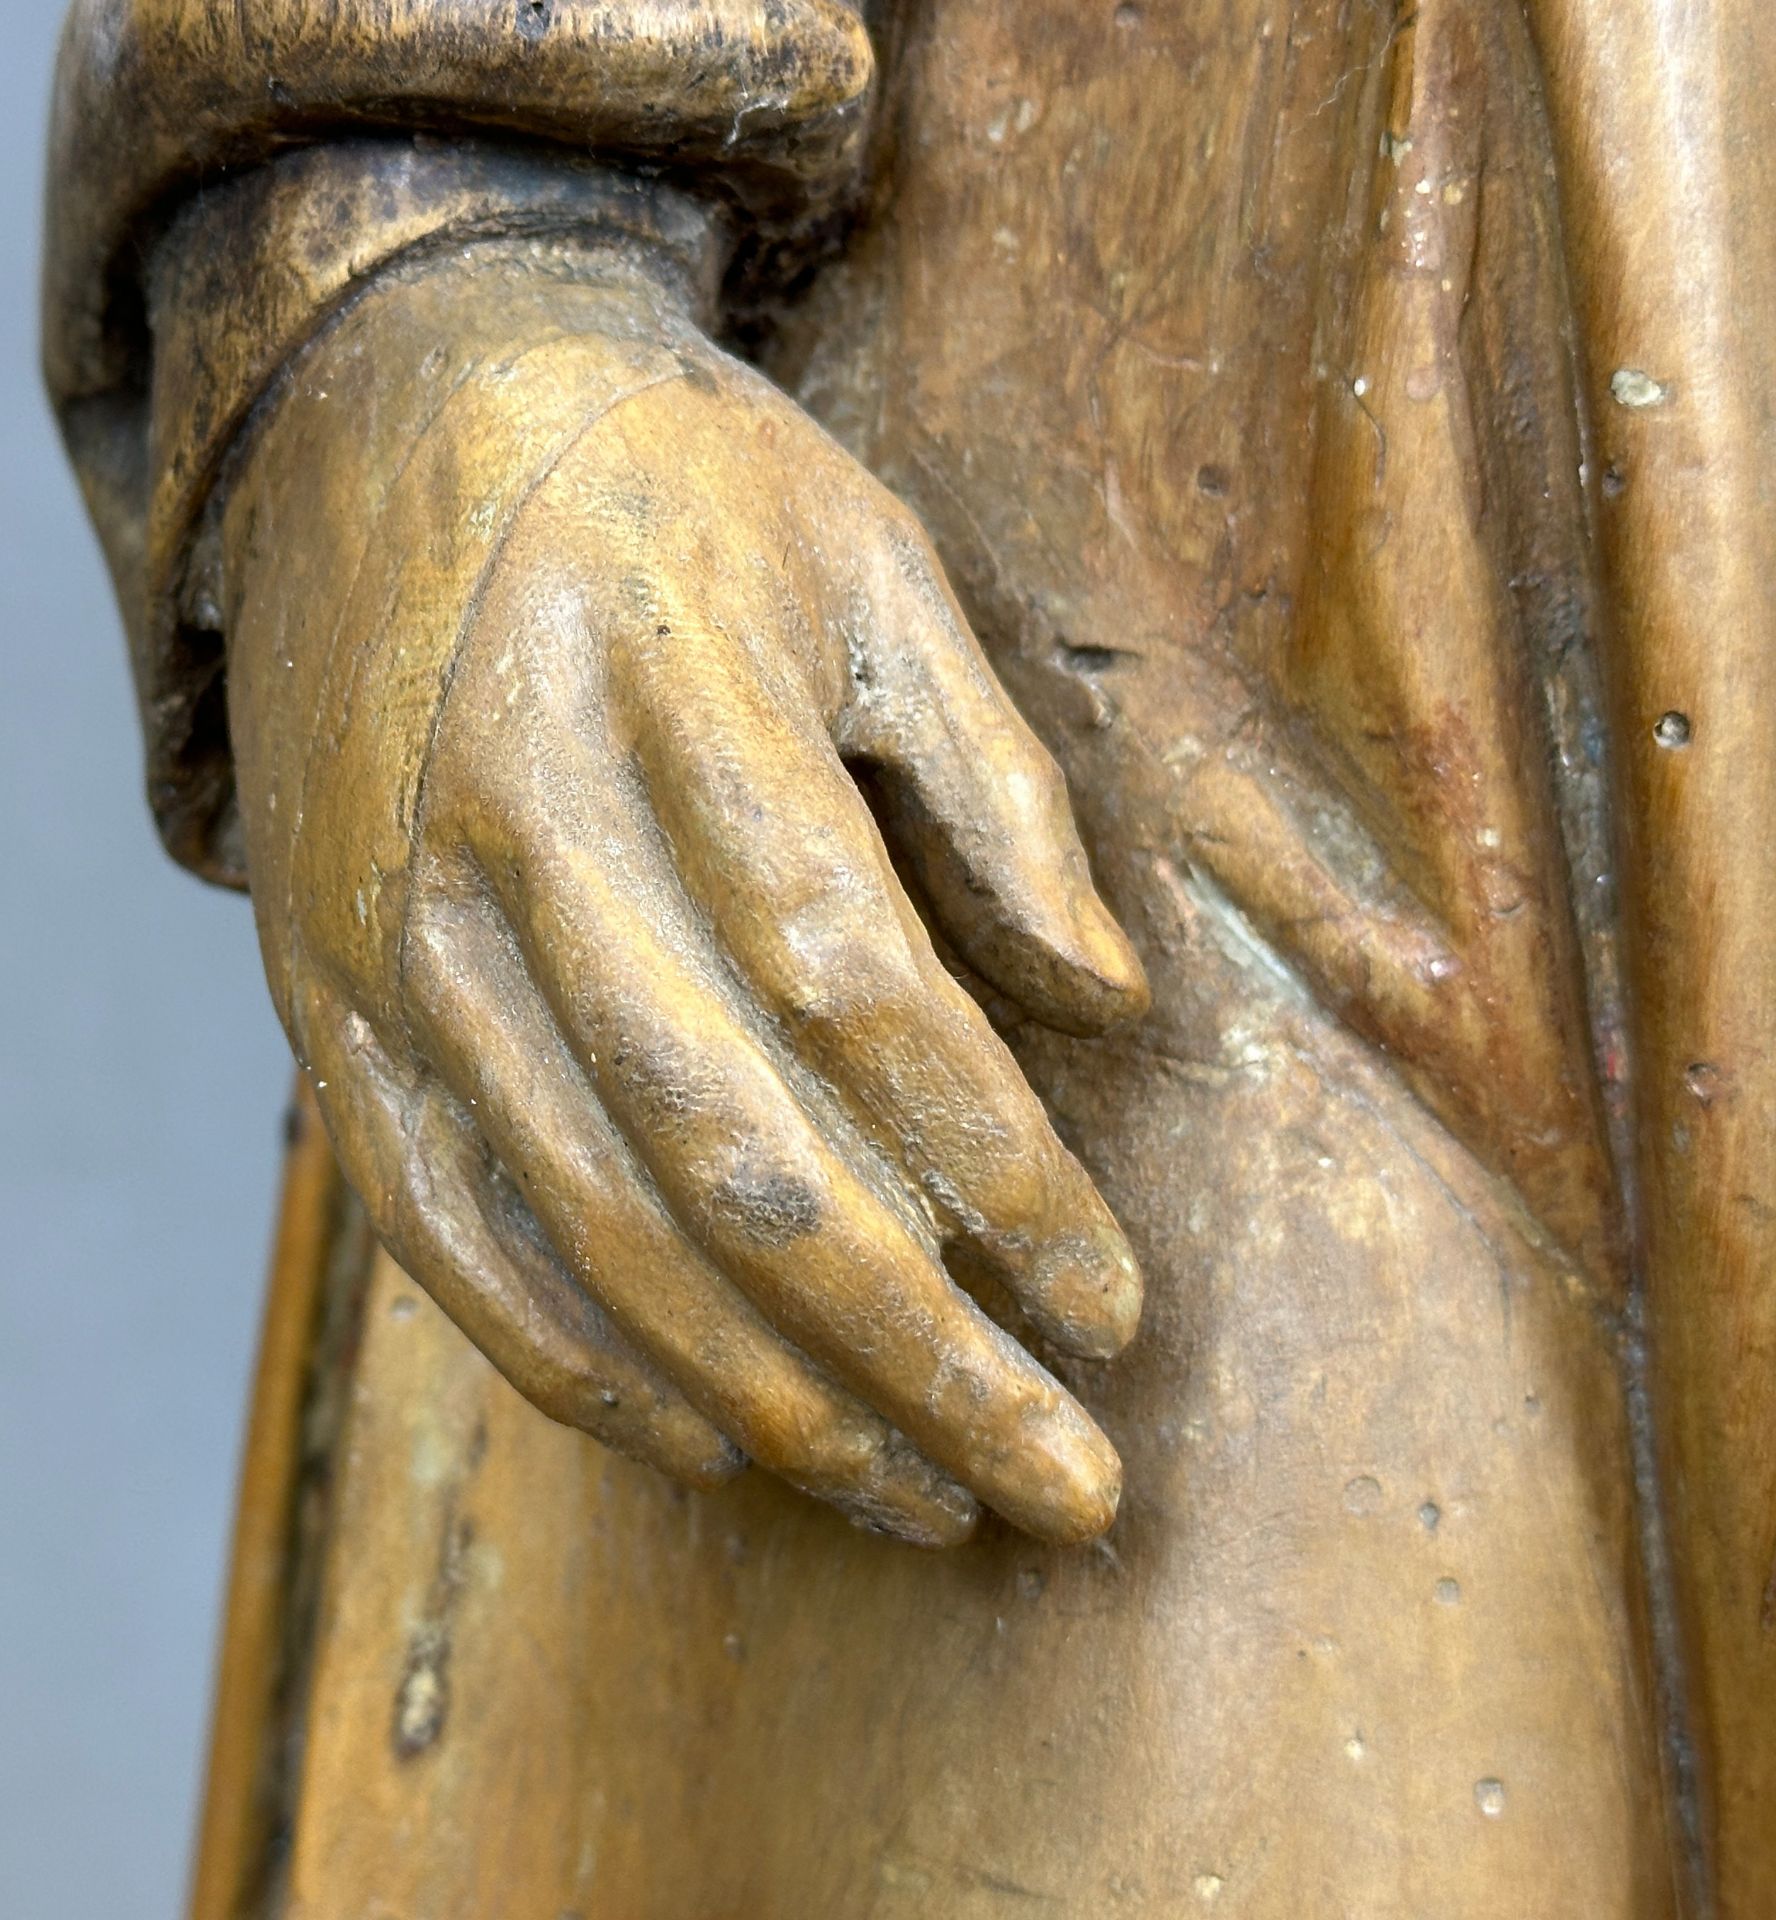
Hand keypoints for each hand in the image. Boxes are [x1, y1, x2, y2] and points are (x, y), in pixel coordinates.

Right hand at [221, 242, 1148, 1545]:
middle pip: (739, 1161)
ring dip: (773, 1400)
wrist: (393, 412)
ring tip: (923, 1498)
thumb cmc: (673, 486)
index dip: (1000, 1172)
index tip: (1116, 1306)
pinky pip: (445, 1230)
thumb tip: (1110, 1002)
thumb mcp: (871, 558)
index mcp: (675, 698)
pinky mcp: (333, 1001)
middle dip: (919, 1357)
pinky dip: (580, 1361)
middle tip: (1060, 1485)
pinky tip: (712, 1440)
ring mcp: (402, 936)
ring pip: (598, 1231)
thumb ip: (997, 785)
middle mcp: (518, 835)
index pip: (859, 991)